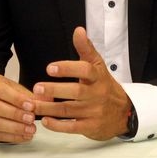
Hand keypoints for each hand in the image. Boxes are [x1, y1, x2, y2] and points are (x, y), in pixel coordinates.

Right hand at [0, 73, 36, 143]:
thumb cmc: (9, 93)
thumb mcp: (20, 89)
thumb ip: (33, 95)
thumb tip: (48, 102)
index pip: (0, 90)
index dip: (16, 99)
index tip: (31, 106)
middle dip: (15, 114)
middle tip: (31, 119)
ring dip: (14, 128)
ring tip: (31, 130)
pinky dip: (11, 137)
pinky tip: (24, 136)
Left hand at [30, 26, 131, 140]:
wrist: (124, 113)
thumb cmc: (105, 87)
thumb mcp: (99, 67)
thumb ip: (86, 49)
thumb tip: (78, 30)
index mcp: (99, 77)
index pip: (86, 70)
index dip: (68, 68)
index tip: (50, 68)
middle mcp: (97, 93)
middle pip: (76, 91)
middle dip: (55, 90)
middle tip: (36, 88)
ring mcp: (94, 111)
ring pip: (69, 110)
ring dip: (49, 107)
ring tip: (32, 104)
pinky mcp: (91, 126)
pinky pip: (72, 127)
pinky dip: (57, 125)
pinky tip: (45, 120)